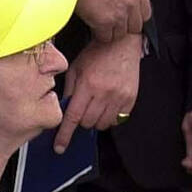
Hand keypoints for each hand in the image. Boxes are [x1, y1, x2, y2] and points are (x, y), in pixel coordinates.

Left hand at [54, 34, 141, 152]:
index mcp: (88, 85)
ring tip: (96, 106)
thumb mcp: (76, 68)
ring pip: (103, 124)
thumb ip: (70, 90)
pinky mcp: (131, 99)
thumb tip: (64, 110)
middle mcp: (105, 93)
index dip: (65, 134)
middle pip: (88, 123)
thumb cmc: (96, 53)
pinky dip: (110, 117)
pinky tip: (107, 105)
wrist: (122, 44)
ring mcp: (120, 97)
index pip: (73, 117)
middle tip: (82, 109)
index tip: (60, 147)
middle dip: (82, 121)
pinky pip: (118, 119)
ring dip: (96, 120)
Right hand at [71, 0, 150, 41]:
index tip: (124, 17)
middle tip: (108, 20)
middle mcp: (132, 2)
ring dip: (109, 30)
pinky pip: (105, 37)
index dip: (133, 17)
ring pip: (119, 34)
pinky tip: (90, 23)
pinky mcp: (105, 22)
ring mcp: (120, 14)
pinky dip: (97, 33)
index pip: (145, 14)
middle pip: (134, 27)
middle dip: (122, 26)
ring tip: (97, 20)